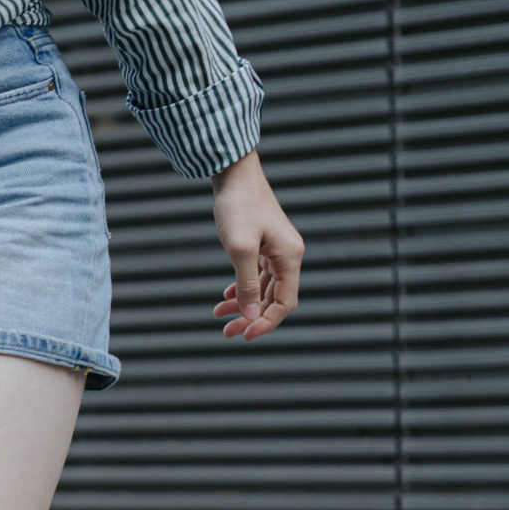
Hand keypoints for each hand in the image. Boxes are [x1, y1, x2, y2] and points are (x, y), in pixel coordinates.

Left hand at [211, 152, 301, 339]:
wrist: (233, 174)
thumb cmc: (238, 207)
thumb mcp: (240, 249)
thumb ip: (247, 284)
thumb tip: (250, 315)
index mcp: (290, 257)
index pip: (285, 303)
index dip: (266, 322)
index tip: (244, 335)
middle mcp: (288, 255)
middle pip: (274, 299)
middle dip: (251, 317)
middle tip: (226, 332)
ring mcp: (276, 250)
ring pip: (263, 288)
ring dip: (244, 304)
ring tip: (218, 314)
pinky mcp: (264, 244)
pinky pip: (257, 275)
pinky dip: (243, 288)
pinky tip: (226, 296)